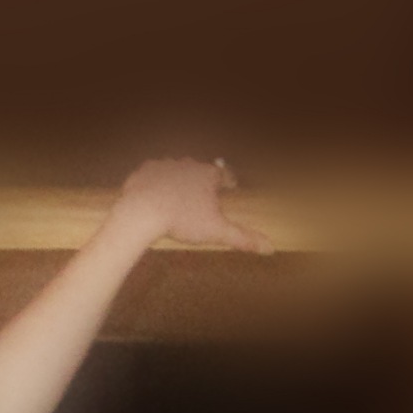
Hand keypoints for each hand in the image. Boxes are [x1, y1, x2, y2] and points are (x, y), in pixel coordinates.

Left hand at [113, 158, 272, 254]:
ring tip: (176, 194)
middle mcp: (189, 164)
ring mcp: (165, 165)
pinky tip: (153, 193)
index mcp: (209, 174)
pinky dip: (154, 183)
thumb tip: (270, 248)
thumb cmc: (182, 221)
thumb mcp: (217, 232)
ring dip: (177, 180)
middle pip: (199, 171)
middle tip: (201, 194)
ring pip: (175, 170)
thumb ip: (243, 238)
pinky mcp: (145, 170)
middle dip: (201, 181)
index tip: (229, 187)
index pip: (224, 175)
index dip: (227, 182)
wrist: (142, 212)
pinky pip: (152, 174)